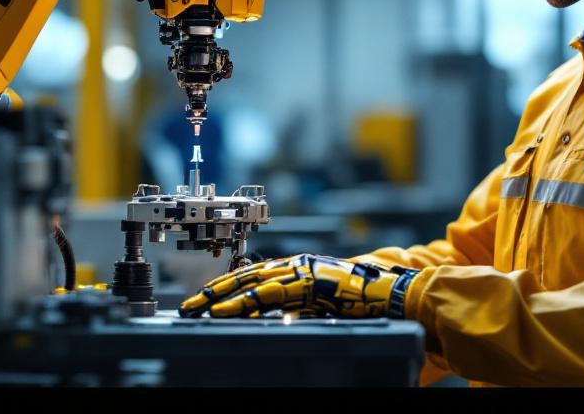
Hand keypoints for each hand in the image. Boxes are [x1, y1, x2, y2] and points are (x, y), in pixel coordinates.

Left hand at [178, 253, 417, 318]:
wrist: (394, 295)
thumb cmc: (363, 300)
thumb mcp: (322, 301)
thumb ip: (298, 305)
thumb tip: (274, 319)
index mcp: (298, 267)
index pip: (253, 275)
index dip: (226, 286)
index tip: (203, 299)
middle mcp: (296, 264)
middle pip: (246, 277)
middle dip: (215, 292)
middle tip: (189, 307)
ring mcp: (302, 272)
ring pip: (253, 285)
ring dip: (225, 299)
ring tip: (202, 311)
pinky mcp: (309, 284)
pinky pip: (272, 296)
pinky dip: (247, 304)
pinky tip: (228, 312)